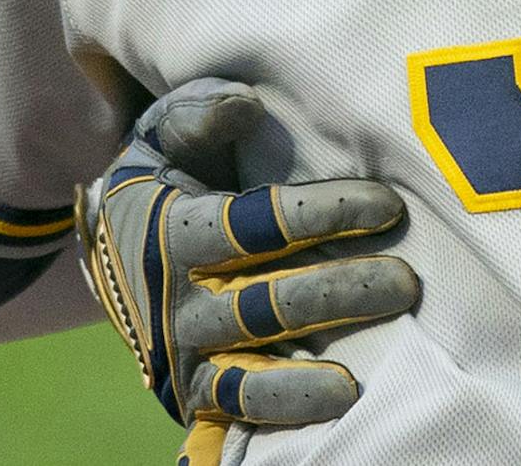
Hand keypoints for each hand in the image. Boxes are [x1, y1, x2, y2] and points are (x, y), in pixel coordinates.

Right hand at [76, 80, 418, 465]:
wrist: (112, 246)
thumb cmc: (164, 172)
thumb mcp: (164, 133)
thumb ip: (198, 114)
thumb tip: (244, 106)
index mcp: (175, 230)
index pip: (260, 225)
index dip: (327, 214)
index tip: (389, 206)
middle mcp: (178, 301)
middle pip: (268, 304)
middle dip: (342, 293)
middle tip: (408, 283)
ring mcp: (186, 353)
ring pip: (251, 372)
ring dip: (311, 376)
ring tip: (370, 369)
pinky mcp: (193, 391)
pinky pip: (239, 412)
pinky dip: (283, 415)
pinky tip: (334, 409)